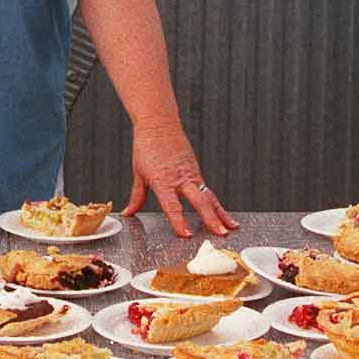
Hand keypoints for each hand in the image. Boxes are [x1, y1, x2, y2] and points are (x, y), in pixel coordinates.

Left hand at [120, 124, 237, 237]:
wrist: (159, 124)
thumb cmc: (147, 146)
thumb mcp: (139, 173)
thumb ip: (136, 196)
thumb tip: (128, 212)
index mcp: (162, 180)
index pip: (171, 205)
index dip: (179, 221)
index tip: (186, 234)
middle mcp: (180, 179)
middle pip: (199, 201)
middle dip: (210, 219)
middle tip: (219, 234)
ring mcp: (191, 175)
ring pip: (209, 197)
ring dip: (220, 214)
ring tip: (230, 229)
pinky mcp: (196, 172)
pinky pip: (208, 191)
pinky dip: (218, 206)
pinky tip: (226, 217)